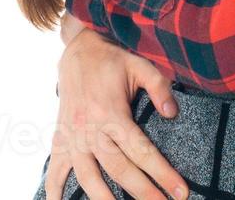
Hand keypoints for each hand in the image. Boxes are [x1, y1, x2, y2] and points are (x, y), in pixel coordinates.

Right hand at [45, 24, 187, 199]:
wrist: (78, 50)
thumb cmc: (113, 60)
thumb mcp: (141, 66)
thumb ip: (159, 88)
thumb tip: (172, 114)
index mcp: (112, 113)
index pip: (142, 151)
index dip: (162, 174)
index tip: (180, 192)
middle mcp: (90, 129)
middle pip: (119, 170)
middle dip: (143, 192)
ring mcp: (73, 136)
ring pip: (88, 177)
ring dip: (104, 199)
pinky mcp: (60, 138)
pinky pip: (55, 169)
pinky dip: (55, 190)